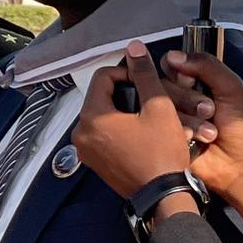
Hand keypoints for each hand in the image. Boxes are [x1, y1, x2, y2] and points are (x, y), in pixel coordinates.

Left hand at [72, 41, 201, 198]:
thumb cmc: (161, 152)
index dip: (127, 74)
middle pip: (102, 97)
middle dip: (126, 93)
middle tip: (150, 99)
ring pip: (104, 116)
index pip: (103, 77)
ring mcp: (85, 150)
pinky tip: (142, 132)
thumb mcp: (159, 107)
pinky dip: (120, 128)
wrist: (162, 195)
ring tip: (149, 115)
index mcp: (91, 117)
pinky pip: (104, 135)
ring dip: (125, 110)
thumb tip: (133, 47)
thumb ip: (144, 75)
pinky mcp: (94, 163)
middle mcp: (80, 133)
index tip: (146, 82)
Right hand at [145, 49, 242, 197]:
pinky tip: (194, 140)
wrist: (241, 165)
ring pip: (160, 104)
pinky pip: (158, 126)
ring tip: (209, 132)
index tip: (191, 82)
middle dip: (189, 98)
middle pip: (163, 84)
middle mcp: (179, 98)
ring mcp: (170, 118)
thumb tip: (172, 56)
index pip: (170, 64)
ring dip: (188, 117)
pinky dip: (179, 130)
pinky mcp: (164, 137)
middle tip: (209, 111)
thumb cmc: (242, 127)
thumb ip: (207, 66)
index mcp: (195, 82)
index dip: (178, 71)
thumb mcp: (232, 88)